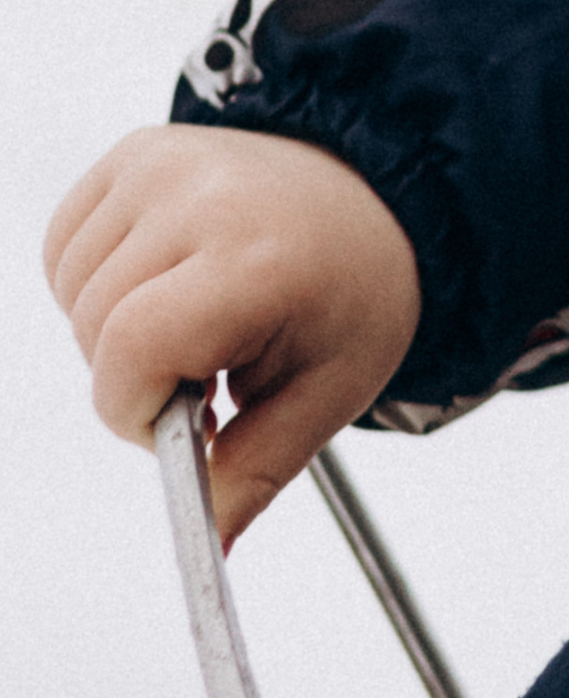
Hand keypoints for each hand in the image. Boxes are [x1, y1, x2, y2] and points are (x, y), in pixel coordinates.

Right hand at [44, 125, 421, 543]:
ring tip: (193, 319)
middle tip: (207, 372)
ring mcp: (163, 164)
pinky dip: (94, 279)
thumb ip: (259, 470)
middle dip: (134, 378)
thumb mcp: (330, 390)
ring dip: (112, 330)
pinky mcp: (135, 150)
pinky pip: (64, 243)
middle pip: (94, 330)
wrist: (376, 193)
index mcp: (256, 260)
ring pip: (71, 292)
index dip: (136, 410)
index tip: (187, 420)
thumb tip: (212, 547)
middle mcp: (203, 197)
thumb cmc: (356, 288)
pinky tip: (161, 281)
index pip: (131, 349)